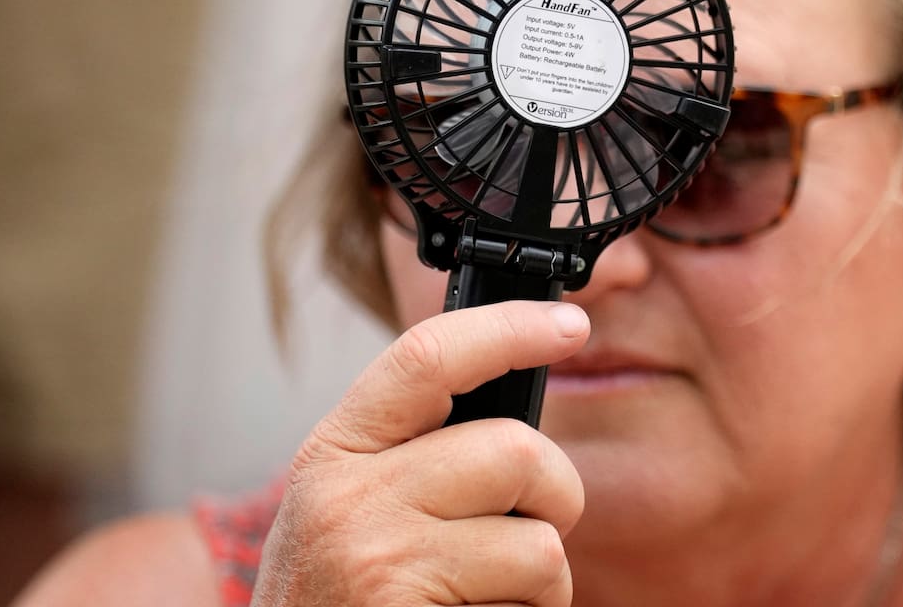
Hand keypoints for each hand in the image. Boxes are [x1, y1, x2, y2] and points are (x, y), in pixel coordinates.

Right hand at [251, 301, 590, 606]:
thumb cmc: (335, 604)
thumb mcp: (347, 511)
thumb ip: (415, 457)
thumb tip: (521, 424)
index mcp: (333, 452)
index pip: (426, 357)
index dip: (509, 329)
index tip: (569, 324)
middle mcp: (345, 497)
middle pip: (516, 449)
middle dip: (556, 495)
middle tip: (529, 531)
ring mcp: (376, 559)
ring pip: (540, 540)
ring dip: (543, 580)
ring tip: (490, 597)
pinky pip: (529, 603)